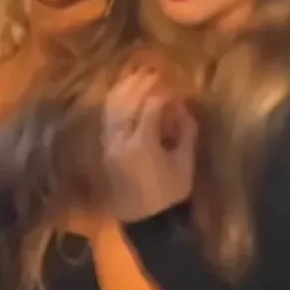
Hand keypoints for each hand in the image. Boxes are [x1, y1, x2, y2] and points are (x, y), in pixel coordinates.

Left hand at [102, 67, 196, 222]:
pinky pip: (107, 114)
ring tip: (139, 74)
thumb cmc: (165, 194)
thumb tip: (183, 108)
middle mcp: (121, 138)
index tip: (175, 88)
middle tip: (155, 72)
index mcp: (142, 144)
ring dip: (126, 87)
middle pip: (129, 102)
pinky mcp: (104, 143)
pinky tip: (123, 90)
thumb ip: (186, 135)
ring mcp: (109, 140)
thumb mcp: (184, 169)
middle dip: (143, 84)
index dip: (163, 95)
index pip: (151, 108)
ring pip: (114, 105)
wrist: (138, 217)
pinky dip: (116, 98)